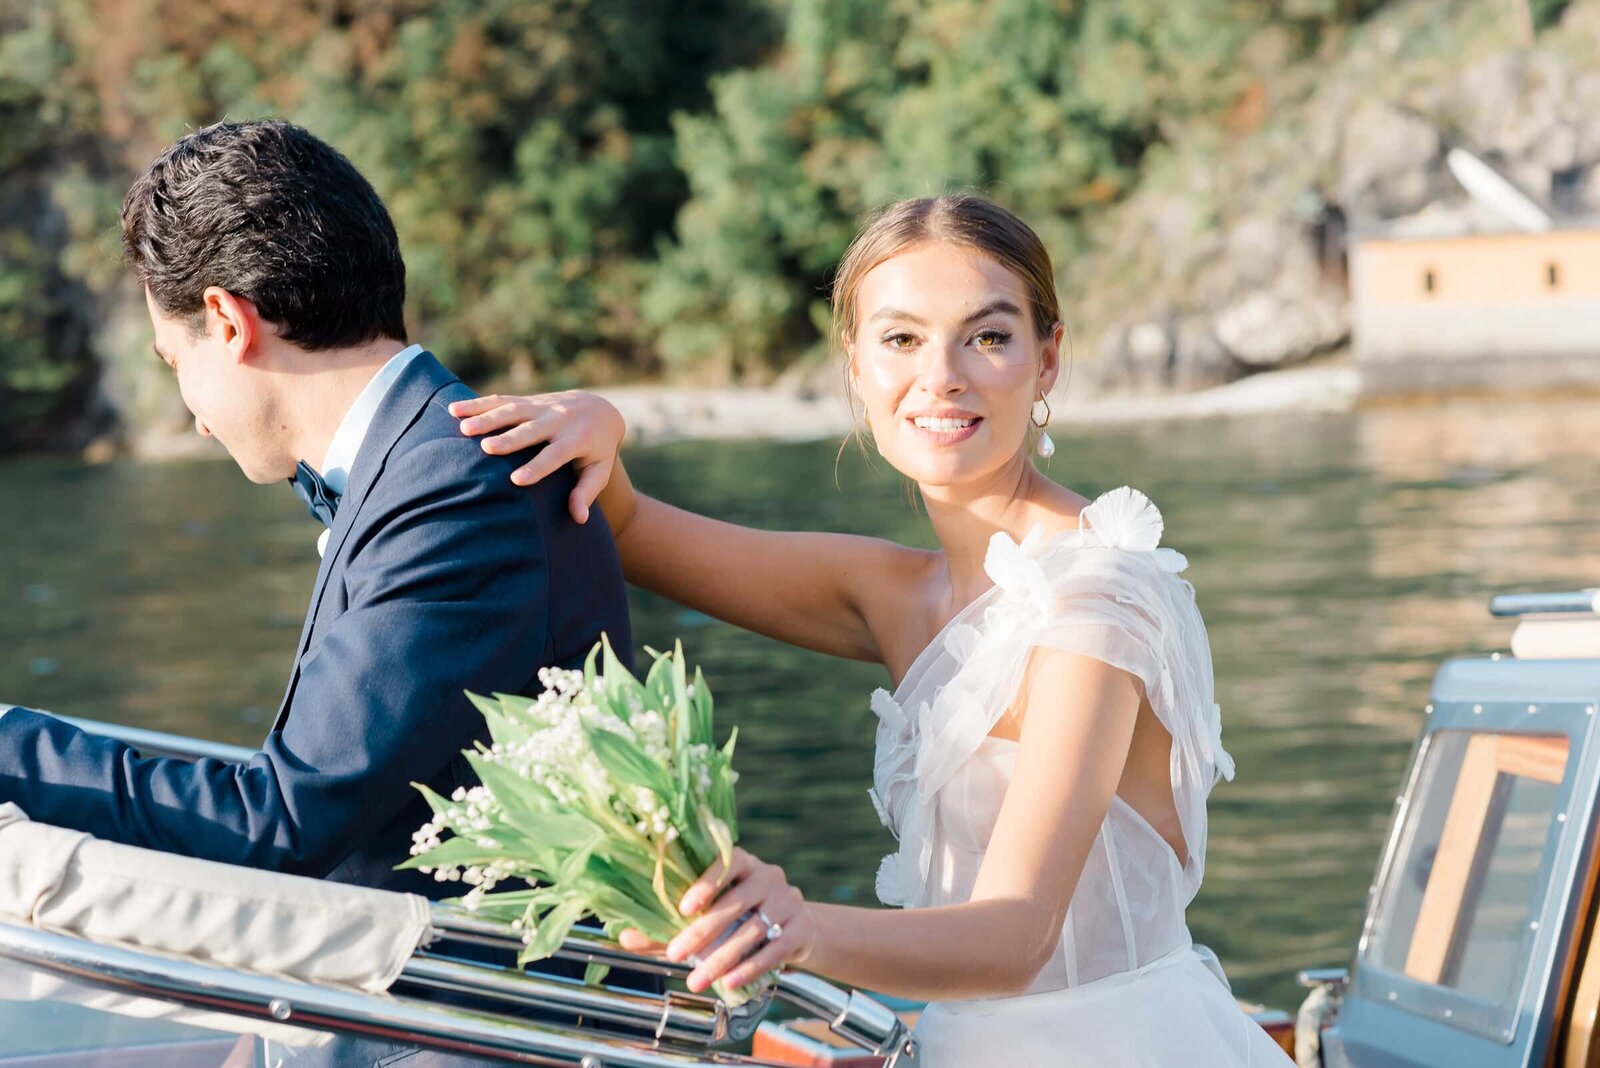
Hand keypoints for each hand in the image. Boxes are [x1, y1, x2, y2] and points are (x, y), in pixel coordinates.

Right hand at [449, 391, 624, 523]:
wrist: (600, 410)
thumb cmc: (598, 450)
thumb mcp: (599, 470)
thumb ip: (587, 492)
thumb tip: (579, 518)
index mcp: (579, 438)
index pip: (556, 455)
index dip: (537, 467)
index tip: (517, 480)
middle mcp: (560, 419)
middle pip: (531, 429)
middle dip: (509, 438)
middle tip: (486, 448)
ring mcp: (543, 406)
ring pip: (512, 410)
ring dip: (487, 418)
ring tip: (463, 428)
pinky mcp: (529, 401)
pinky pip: (501, 400)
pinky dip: (477, 404)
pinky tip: (454, 410)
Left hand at [625, 847, 814, 992]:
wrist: (796, 929)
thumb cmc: (740, 918)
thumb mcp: (708, 916)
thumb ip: (668, 925)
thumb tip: (625, 936)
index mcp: (743, 862)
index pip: (727, 862)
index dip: (706, 882)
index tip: (683, 906)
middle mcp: (768, 875)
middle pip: (735, 902)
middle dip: (702, 932)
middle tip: (675, 954)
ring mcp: (789, 900)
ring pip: (753, 930)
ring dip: (722, 958)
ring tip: (696, 980)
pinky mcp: (801, 928)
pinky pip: (775, 950)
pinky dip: (750, 967)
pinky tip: (730, 982)